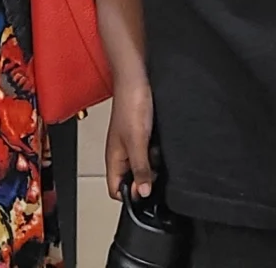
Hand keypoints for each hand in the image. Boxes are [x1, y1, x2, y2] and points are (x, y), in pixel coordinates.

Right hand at [104, 81, 157, 201]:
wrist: (138, 79)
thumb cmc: (131, 104)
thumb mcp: (138, 142)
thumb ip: (140, 168)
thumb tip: (143, 194)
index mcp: (114, 158)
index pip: (116, 189)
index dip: (130, 196)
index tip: (146, 193)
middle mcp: (122, 153)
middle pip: (132, 180)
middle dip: (146, 181)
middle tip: (155, 171)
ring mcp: (133, 144)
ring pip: (143, 167)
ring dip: (153, 165)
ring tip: (157, 154)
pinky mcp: (143, 135)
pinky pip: (150, 153)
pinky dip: (158, 153)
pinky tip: (161, 145)